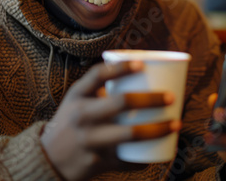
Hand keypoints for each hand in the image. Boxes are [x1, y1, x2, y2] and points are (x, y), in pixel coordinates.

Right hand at [40, 60, 179, 180]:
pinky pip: (128, 160)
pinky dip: (148, 157)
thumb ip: (102, 86)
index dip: (121, 67)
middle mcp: (82, 116)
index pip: (98, 75)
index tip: (143, 64)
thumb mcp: (78, 99)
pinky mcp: (97, 162)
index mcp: (77, 95)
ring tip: (177, 123)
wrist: (48, 157)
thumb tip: (143, 71)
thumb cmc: (73, 120)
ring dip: (158, 129)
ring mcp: (89, 140)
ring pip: (130, 134)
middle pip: (121, 103)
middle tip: (171, 97)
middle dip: (151, 99)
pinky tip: (164, 152)